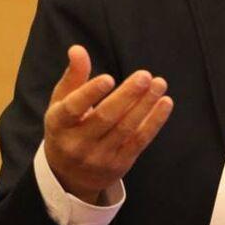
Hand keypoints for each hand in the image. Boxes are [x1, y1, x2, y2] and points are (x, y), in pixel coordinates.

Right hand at [43, 45, 173, 203]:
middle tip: (145, 75)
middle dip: (127, 96)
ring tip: (159, 83)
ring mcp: (99, 156)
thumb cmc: (68, 128)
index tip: (108, 78)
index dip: (90, 93)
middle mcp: (77, 143)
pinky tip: (165, 102)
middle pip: (105, 118)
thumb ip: (73, 76)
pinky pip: (139, 141)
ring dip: (145, 105)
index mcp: (59, 124)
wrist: (70, 175)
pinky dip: (154, 122)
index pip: (73, 108)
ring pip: (126, 129)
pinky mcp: (119, 163)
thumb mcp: (62, 103)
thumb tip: (78, 49)